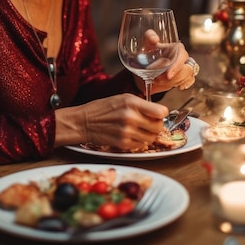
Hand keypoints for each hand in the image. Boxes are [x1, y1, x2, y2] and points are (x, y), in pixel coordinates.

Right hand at [54, 94, 168, 150]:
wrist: (83, 122)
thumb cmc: (102, 108)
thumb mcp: (122, 98)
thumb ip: (141, 104)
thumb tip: (159, 112)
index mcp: (131, 102)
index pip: (160, 111)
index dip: (161, 113)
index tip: (157, 114)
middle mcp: (130, 117)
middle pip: (158, 126)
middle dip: (156, 125)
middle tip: (148, 123)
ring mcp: (126, 132)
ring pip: (151, 138)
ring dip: (148, 135)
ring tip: (138, 129)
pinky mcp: (122, 144)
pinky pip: (140, 145)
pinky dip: (138, 141)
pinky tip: (130, 135)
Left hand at [134, 30, 196, 92]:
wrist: (142, 71)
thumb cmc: (146, 55)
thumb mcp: (145, 44)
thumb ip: (149, 37)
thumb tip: (155, 39)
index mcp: (176, 48)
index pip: (182, 55)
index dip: (177, 65)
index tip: (168, 75)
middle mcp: (181, 58)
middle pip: (187, 69)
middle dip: (174, 77)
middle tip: (159, 79)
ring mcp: (183, 68)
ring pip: (186, 77)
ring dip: (172, 82)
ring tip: (157, 81)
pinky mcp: (182, 77)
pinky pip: (189, 80)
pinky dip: (184, 84)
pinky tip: (179, 86)